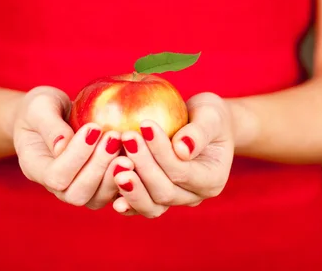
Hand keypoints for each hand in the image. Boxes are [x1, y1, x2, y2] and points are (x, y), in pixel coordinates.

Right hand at [12, 86, 128, 208]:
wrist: (46, 117)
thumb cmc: (39, 109)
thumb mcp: (39, 107)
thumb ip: (49, 125)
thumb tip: (63, 144)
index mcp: (36, 168)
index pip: (56, 176)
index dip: (76, 156)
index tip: (93, 128)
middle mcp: (55, 186)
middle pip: (77, 194)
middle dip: (98, 168)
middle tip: (114, 138)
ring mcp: (76, 188)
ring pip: (96, 199)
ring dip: (113, 175)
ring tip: (127, 148)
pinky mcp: (96, 185)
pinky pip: (112, 193)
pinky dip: (126, 179)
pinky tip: (138, 156)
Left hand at [111, 92, 234, 217]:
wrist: (204, 128)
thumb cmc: (208, 116)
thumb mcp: (211, 116)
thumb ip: (199, 132)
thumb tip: (182, 149)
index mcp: (211, 179)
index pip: (183, 171)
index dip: (162, 151)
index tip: (144, 125)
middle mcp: (193, 196)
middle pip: (164, 191)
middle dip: (143, 165)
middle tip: (126, 138)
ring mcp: (174, 201)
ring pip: (151, 205)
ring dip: (132, 187)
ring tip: (115, 165)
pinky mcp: (155, 198)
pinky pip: (140, 205)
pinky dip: (125, 200)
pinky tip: (110, 187)